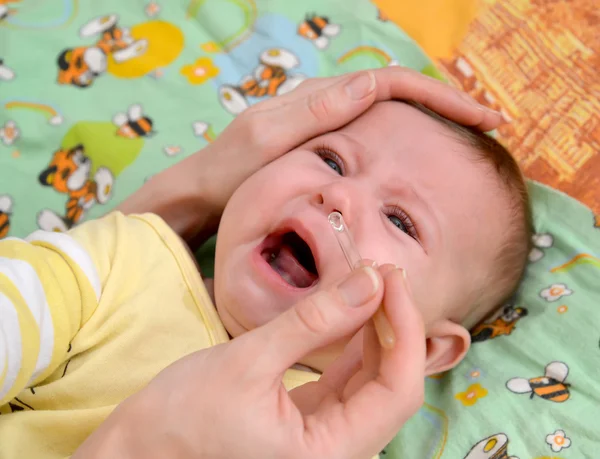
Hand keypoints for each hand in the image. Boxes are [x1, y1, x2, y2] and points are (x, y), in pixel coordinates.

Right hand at [73, 265, 425, 458]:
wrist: (139, 448)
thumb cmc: (180, 418)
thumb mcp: (248, 360)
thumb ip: (314, 321)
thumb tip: (369, 282)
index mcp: (330, 456)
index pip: (398, 390)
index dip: (404, 329)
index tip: (390, 277)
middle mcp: (338, 454)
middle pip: (390, 385)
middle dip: (391, 324)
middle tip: (380, 272)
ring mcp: (325, 440)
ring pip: (370, 381)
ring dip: (372, 330)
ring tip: (366, 283)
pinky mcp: (308, 422)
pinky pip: (344, 382)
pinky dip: (349, 344)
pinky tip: (347, 309)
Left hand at [117, 67, 502, 243]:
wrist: (202, 196)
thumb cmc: (228, 174)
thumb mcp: (267, 143)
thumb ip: (314, 114)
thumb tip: (370, 82)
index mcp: (319, 100)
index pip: (392, 84)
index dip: (440, 97)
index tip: (481, 118)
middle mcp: (326, 105)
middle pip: (399, 92)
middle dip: (447, 105)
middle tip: (489, 125)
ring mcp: (325, 126)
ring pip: (391, 114)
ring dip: (432, 120)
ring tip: (470, 139)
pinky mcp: (323, 148)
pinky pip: (374, 135)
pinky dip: (405, 140)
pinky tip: (421, 158)